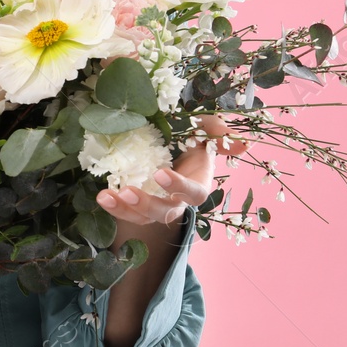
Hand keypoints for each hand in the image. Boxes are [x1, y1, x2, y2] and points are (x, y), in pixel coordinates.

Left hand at [95, 114, 246, 226]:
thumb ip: (219, 134)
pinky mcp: (138, 205)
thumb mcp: (204, 129)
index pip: (194, 193)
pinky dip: (114, 207)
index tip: (161, 173)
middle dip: (147, 204)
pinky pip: (127, 213)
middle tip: (128, 190)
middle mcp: (178, 201)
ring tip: (107, 196)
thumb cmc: (190, 137)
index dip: (179, 186)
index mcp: (198, 183)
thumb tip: (244, 145)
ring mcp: (157, 205)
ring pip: (144, 217)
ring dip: (125, 209)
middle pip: (166, 212)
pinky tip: (102, 197)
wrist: (171, 144)